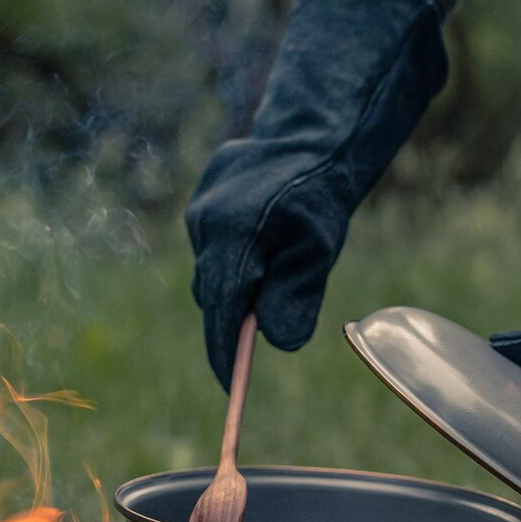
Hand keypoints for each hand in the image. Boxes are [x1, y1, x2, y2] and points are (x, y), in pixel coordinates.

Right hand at [187, 0, 446, 388]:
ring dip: (236, 289)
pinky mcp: (203, 200)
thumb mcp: (319, 250)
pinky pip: (214, 247)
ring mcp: (199, 210)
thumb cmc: (321, 196)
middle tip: (249, 352)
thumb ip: (298, 296)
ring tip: (267, 291)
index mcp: (233, 238)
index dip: (225, 354)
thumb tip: (277, 343)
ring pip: (213, 271)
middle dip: (231, 325)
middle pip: (214, 296)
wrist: (311, 135)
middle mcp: (205, 224)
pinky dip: (234, 261)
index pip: (223, 313)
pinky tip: (262, 253)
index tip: (231, 386)